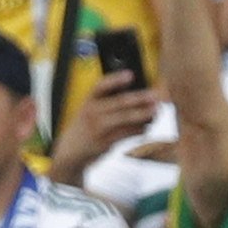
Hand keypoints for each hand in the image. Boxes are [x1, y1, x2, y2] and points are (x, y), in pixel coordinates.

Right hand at [50, 68, 161, 183]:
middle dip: (139, 98)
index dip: (116, 79)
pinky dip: (139, 130)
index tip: (130, 74)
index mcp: (88, 101)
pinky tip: (147, 126)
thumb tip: (134, 95)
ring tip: (156, 111)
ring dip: (143, 114)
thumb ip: (106, 103)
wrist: (71, 152)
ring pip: (125, 118)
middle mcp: (92, 112)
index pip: (101, 86)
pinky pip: (126, 134)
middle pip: (119, 102)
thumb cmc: (85, 128)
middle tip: (155, 96)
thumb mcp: (89, 112)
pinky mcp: (105, 143)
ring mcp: (99, 128)